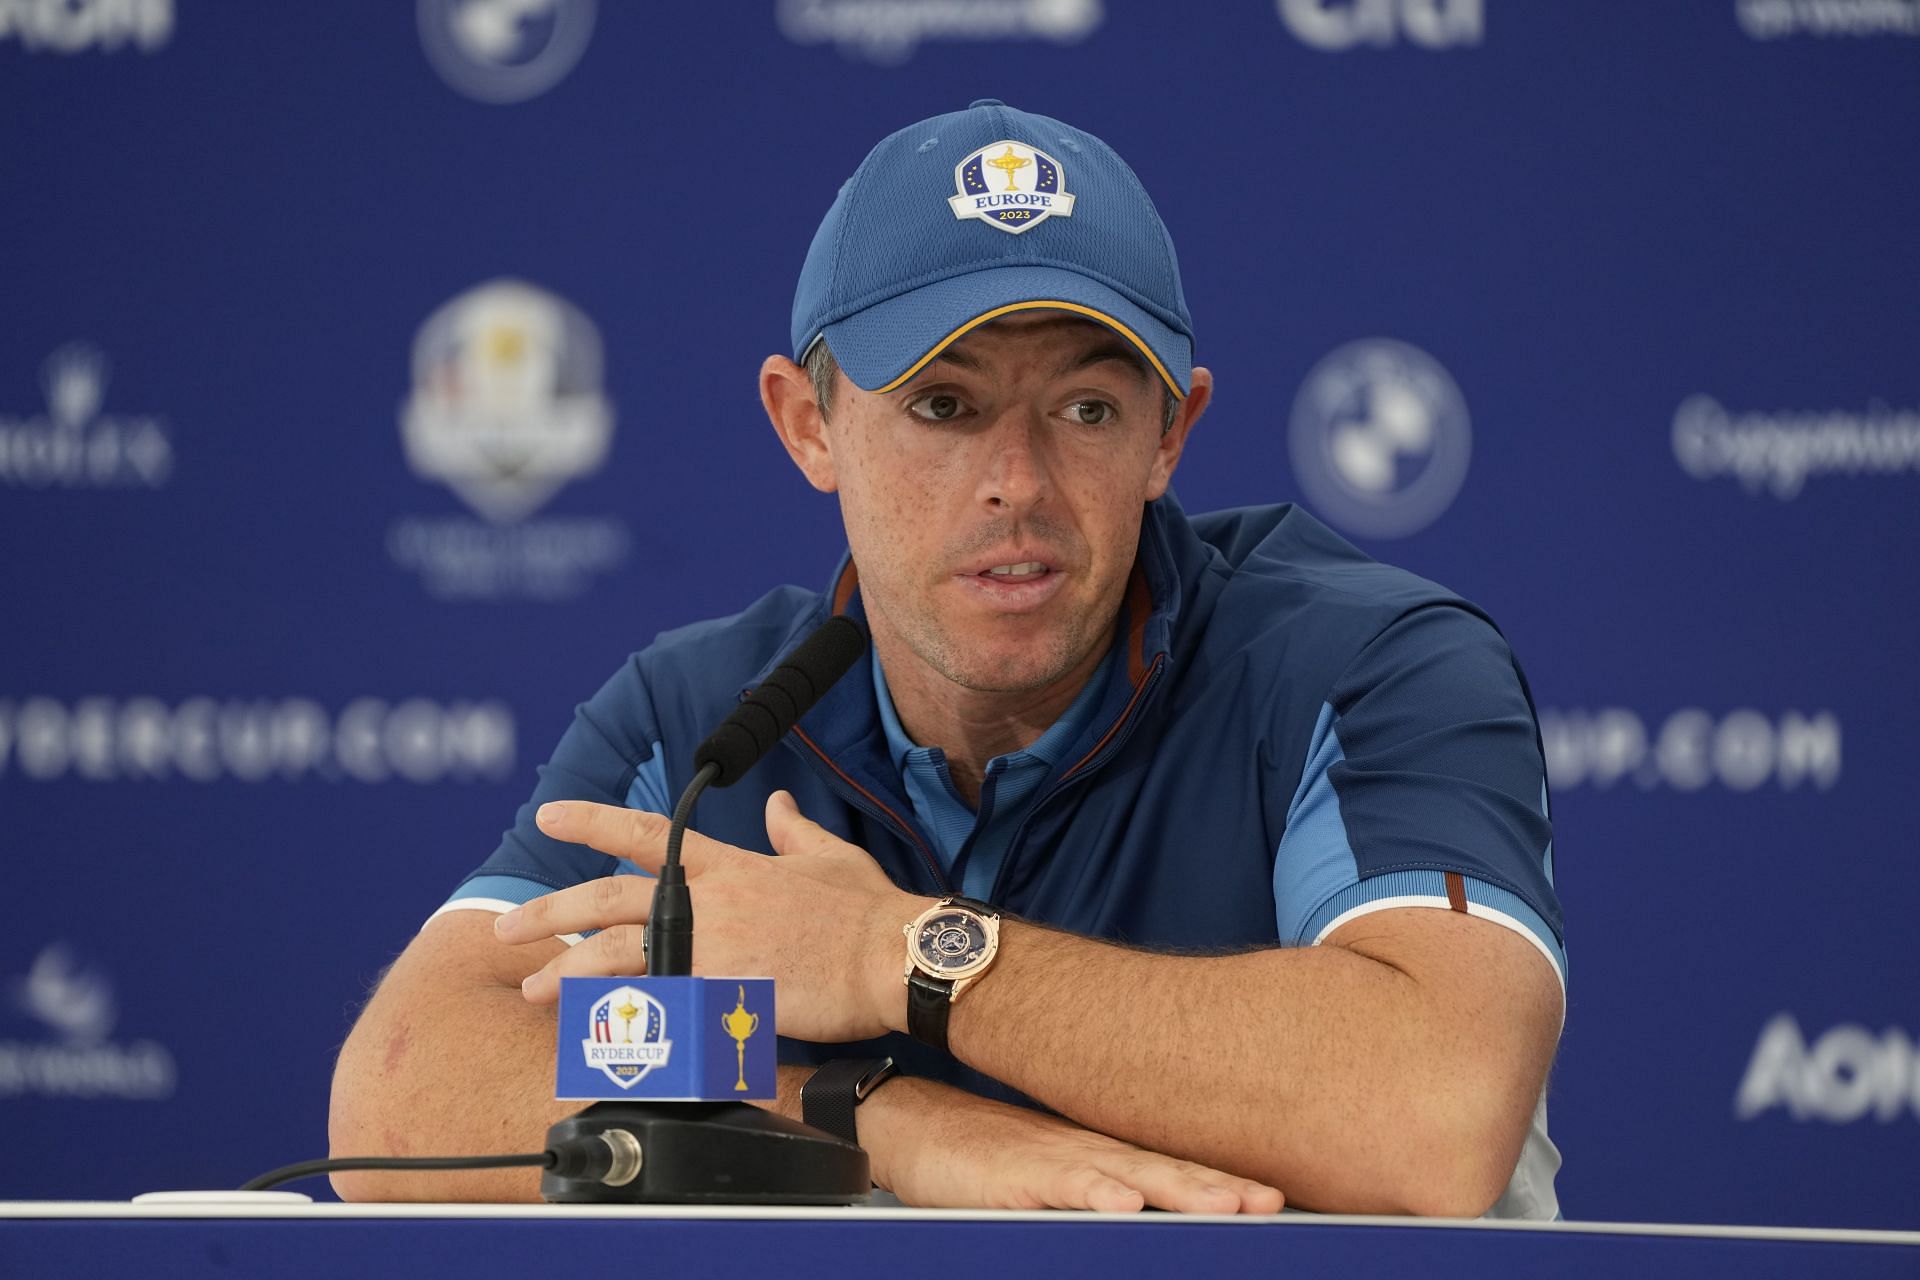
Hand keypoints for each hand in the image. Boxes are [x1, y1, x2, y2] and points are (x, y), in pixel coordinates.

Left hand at [493, 792, 924, 1042]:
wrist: (897, 957)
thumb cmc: (872, 912)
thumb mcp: (831, 854)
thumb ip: (793, 830)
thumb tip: (776, 804)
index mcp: (731, 865)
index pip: (649, 833)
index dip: (594, 820)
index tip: (551, 815)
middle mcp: (710, 901)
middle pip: (610, 899)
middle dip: (551, 912)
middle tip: (508, 927)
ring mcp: (712, 948)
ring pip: (619, 956)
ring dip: (569, 973)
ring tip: (535, 989)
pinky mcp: (723, 996)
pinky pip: (657, 1012)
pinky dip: (624, 1023)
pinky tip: (598, 1035)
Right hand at [865, 1077, 1283, 1213]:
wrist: (914, 1126)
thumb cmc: (990, 1156)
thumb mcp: (1059, 1173)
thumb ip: (1105, 1186)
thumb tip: (1150, 1210)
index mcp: (1107, 1154)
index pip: (1179, 1167)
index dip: (1229, 1182)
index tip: (1280, 1197)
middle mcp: (1091, 1152)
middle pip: (1168, 1169)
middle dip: (1224, 1188)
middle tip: (1273, 1202)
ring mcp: (1054, 1160)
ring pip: (1127, 1175)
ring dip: (1179, 1189)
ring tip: (1228, 1206)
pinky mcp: (1013, 1174)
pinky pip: (1059, 1184)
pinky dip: (1092, 1191)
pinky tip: (1121, 1203)